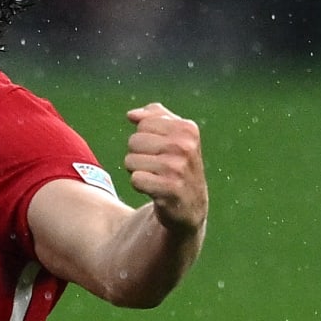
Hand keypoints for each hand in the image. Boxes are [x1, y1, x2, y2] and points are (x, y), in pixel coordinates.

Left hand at [123, 103, 206, 233]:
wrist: (190, 205)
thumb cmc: (177, 165)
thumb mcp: (174, 135)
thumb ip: (154, 116)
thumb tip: (131, 115)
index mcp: (187, 128)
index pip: (142, 123)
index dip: (145, 138)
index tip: (160, 150)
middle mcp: (185, 146)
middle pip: (134, 141)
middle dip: (138, 155)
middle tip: (157, 167)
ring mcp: (178, 168)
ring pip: (130, 160)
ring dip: (137, 171)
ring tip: (156, 177)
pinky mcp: (170, 189)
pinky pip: (135, 180)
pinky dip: (140, 186)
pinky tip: (154, 189)